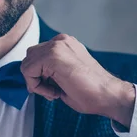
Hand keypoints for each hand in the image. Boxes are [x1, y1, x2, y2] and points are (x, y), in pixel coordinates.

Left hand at [20, 34, 135, 126]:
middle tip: (52, 91)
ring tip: (55, 92)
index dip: (39, 75)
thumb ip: (49, 69)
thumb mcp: (64, 74)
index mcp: (64, 43)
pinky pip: (28, 71)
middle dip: (35, 77)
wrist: (109, 95)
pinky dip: (37, 86)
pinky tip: (55, 92)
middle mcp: (60, 41)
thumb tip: (33, 75)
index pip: (37, 55)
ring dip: (36, 82)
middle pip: (29, 57)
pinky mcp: (53, 56)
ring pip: (27, 64)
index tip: (53, 88)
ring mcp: (56, 46)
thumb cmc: (91, 91)